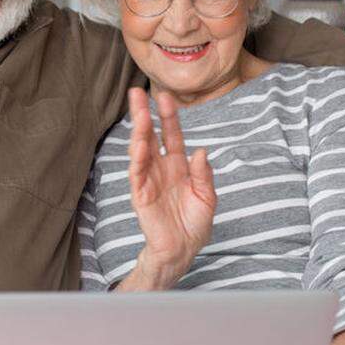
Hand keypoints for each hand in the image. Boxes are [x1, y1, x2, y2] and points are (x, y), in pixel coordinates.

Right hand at [125, 87, 215, 289]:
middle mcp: (161, 169)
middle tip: (137, 93)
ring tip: (139, 113)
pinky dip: (138, 158)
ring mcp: (149, 180)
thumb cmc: (194, 225)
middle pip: (151, 136)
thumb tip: (200, 150)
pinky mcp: (141, 195)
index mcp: (178, 166)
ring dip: (139, 131)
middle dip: (145, 115)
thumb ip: (203, 174)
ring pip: (141, 150)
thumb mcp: (207, 197)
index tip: (166, 97)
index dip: (169, 116)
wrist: (183, 251)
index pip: (172, 135)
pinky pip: (137, 173)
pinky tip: (139, 144)